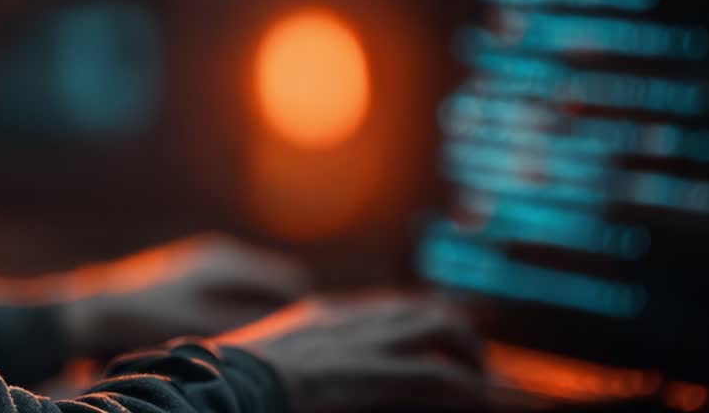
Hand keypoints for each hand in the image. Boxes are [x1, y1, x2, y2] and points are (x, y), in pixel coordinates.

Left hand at [59, 233, 309, 360]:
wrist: (95, 309)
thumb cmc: (150, 317)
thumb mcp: (204, 325)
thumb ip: (249, 324)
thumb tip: (291, 325)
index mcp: (230, 261)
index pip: (290, 281)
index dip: (307, 308)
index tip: (316, 335)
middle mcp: (221, 255)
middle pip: (274, 282)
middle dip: (287, 309)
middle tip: (299, 342)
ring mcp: (205, 263)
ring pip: (252, 288)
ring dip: (263, 311)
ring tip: (269, 343)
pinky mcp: (190, 276)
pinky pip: (231, 291)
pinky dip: (241, 310)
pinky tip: (235, 336)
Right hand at [215, 295, 487, 412]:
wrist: (225, 385)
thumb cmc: (232, 381)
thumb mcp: (266, 361)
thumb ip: (293, 356)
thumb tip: (297, 374)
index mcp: (324, 315)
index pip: (389, 307)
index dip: (421, 324)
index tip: (439, 345)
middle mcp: (351, 317)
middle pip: (424, 308)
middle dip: (457, 336)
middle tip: (471, 368)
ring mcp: (364, 341)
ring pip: (444, 327)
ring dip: (470, 357)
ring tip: (483, 384)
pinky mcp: (375, 372)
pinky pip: (439, 376)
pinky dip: (466, 389)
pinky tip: (481, 401)